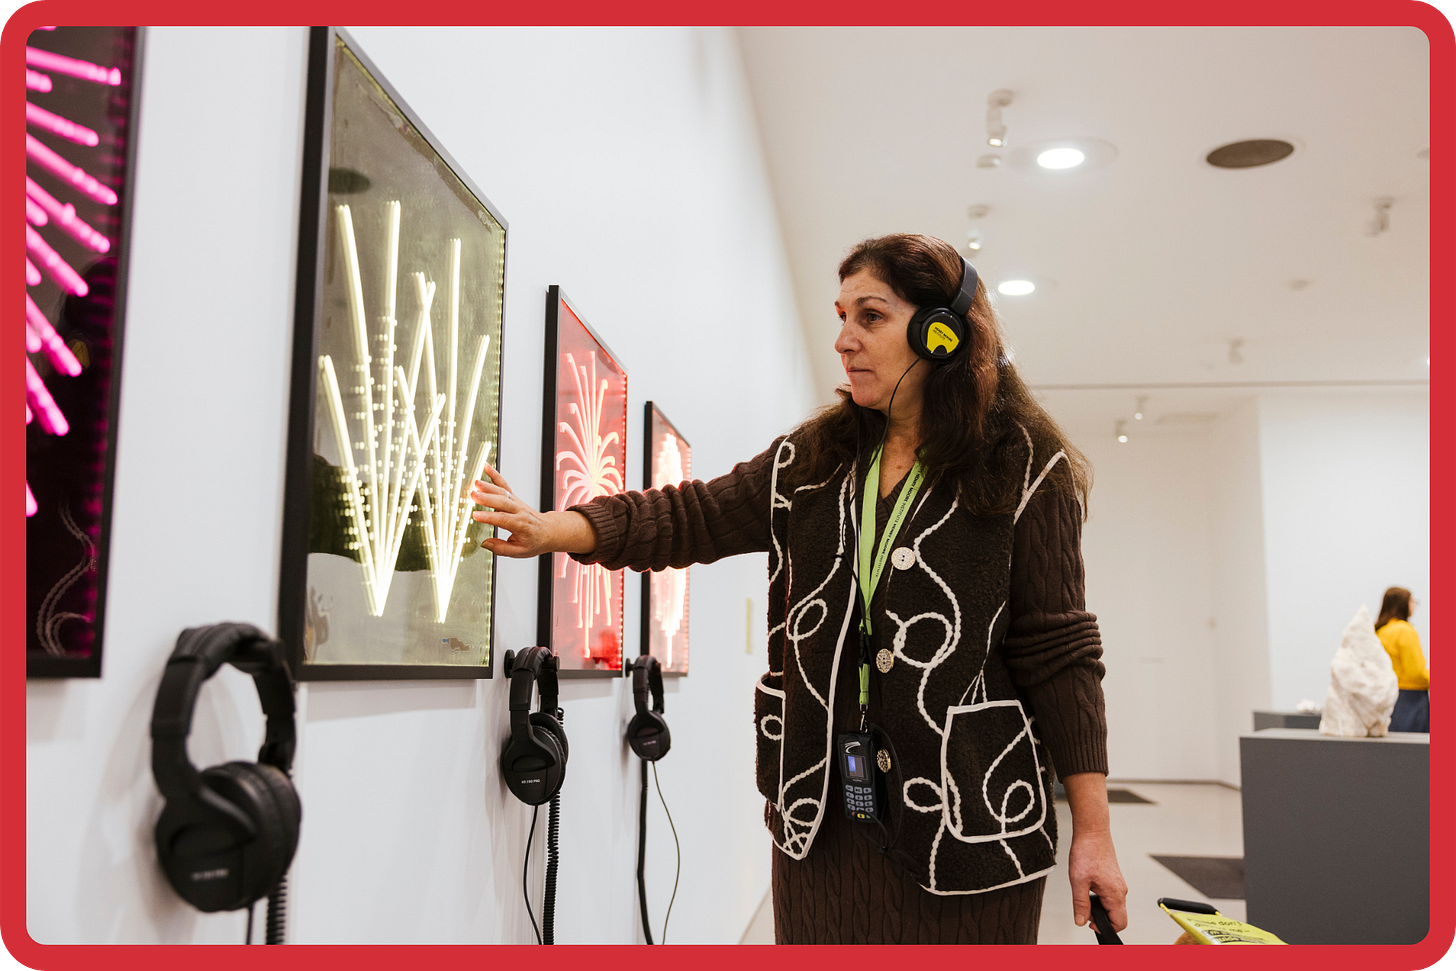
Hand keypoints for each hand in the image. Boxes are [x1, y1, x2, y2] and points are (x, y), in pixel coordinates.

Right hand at [469, 463, 594, 556]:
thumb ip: (501, 549)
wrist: (548, 530)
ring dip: (488, 486)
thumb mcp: (520, 551)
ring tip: (475, 483)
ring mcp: (516, 502)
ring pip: (502, 492)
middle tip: (473, 496)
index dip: (489, 517)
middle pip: (502, 502)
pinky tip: (486, 467)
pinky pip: (505, 485)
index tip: (476, 516)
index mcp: (521, 525)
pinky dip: (495, 475)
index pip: (503, 520)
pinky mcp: (514, 498)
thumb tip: (485, 544)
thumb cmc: (535, 541)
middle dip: (487, 498)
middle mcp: (519, 511)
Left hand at [1068, 829, 1127, 931]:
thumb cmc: (1087, 852)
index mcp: (1115, 894)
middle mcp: (1121, 890)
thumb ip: (1080, 904)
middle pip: (1117, 916)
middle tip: (1083, 909)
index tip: (1090, 924)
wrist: (1092, 832)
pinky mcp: (1114, 878)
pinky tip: (1087, 887)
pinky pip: (1110, 895)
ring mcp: (1118, 883)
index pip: (1120, 923)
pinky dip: (1099, 897)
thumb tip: (1080, 921)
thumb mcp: (1078, 882)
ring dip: (1099, 906)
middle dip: (1100, 917)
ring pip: (1112, 905)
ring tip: (1083, 894)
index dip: (1105, 928)